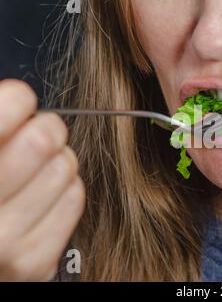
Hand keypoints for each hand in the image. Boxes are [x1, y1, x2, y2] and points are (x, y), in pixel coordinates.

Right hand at [0, 79, 84, 280]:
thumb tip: (20, 98)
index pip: (7, 109)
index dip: (18, 99)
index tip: (18, 103)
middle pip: (44, 138)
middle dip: (46, 128)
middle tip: (37, 134)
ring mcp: (5, 243)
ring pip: (65, 168)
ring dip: (58, 161)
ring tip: (38, 170)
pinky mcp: (35, 263)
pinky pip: (75, 199)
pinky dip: (66, 190)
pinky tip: (46, 195)